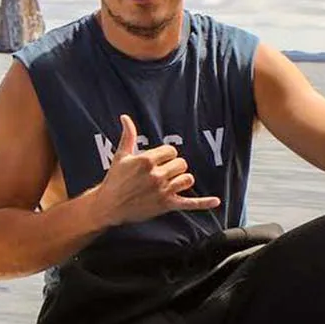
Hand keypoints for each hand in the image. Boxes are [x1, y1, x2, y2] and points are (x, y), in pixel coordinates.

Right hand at [96, 114, 221, 225]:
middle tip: (162, 173)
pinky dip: (204, 203)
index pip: (171, 151)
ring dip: (181, 180)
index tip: (158, 161)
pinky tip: (215, 200)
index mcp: (146, 161)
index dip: (166, 155)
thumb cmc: (114, 180)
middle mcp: (156, 175)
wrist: (108, 206)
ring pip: (187, 180)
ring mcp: (163, 191)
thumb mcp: (121, 156)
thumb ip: (128, 136)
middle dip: (174, 167)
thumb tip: (125, 117)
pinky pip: (190, 203)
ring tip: (170, 183)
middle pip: (182, 164)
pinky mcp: (167, 205)